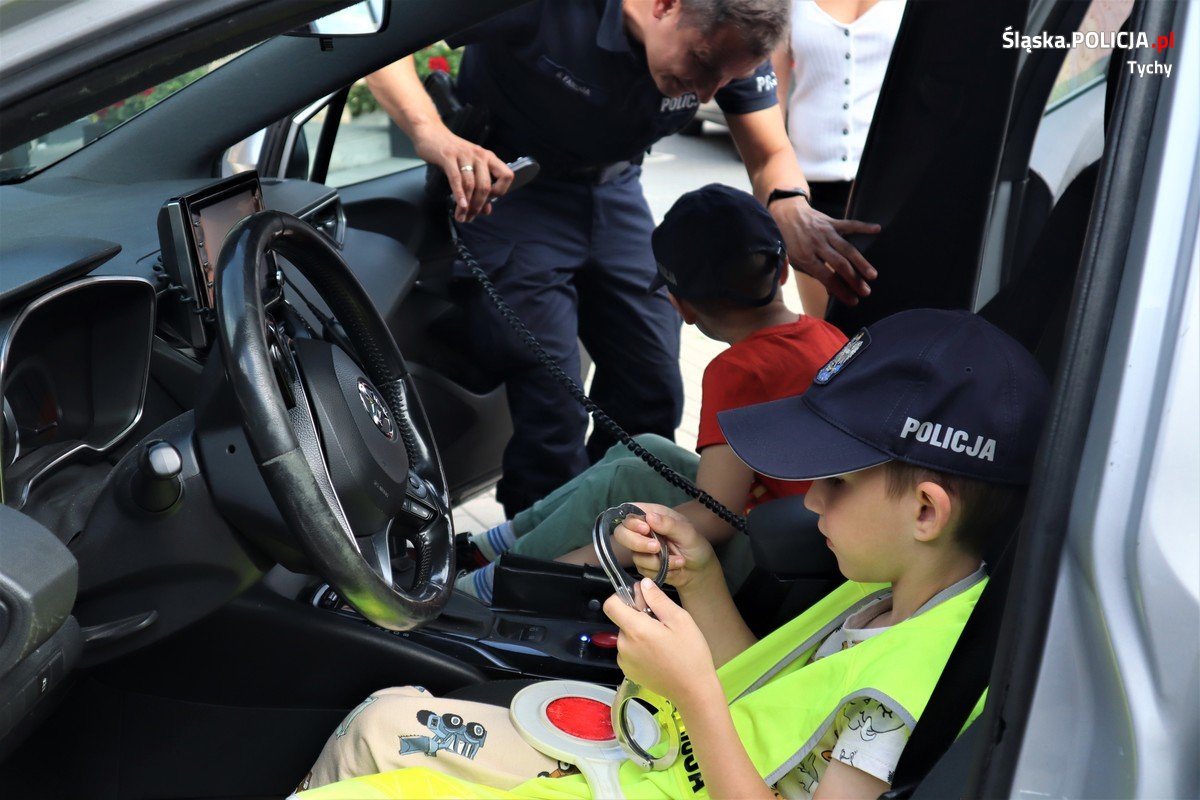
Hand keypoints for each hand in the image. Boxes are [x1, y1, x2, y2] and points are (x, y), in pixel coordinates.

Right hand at [412, 125, 513, 222]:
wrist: (432, 133)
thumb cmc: (451, 153)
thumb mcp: (468, 168)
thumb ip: (478, 188)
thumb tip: (486, 210)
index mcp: (488, 158)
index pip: (507, 176)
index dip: (500, 191)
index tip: (489, 201)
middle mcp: (480, 155)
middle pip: (486, 186)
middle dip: (478, 205)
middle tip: (470, 217)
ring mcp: (464, 155)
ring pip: (471, 185)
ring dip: (467, 205)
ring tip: (461, 216)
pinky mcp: (449, 156)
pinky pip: (456, 179)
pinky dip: (459, 195)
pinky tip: (460, 206)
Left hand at [603, 579, 718, 704]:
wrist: (693, 691)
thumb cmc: (690, 654)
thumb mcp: (680, 620)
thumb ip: (658, 600)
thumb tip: (643, 584)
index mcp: (635, 629)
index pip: (611, 605)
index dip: (622, 598)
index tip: (640, 601)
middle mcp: (624, 645)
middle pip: (621, 620)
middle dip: (638, 617)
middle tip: (662, 625)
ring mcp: (624, 661)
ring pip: (626, 636)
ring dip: (639, 634)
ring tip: (663, 643)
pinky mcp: (628, 672)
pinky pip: (628, 651)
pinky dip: (639, 649)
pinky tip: (658, 655)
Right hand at [612, 504, 716, 591]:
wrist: (699, 570)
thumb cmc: (695, 546)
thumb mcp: (688, 532)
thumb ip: (669, 524)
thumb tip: (650, 517)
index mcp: (653, 515)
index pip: (629, 512)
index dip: (631, 521)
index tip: (645, 529)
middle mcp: (643, 531)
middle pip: (621, 534)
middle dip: (637, 543)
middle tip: (656, 547)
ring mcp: (641, 549)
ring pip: (635, 555)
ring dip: (657, 561)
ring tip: (678, 560)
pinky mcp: (643, 566)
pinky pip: (643, 569)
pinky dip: (660, 570)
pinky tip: (674, 567)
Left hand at [771, 197, 880, 305]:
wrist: (785, 212)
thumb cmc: (788, 240)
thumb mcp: (792, 260)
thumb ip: (808, 274)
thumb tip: (828, 291)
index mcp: (805, 257)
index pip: (826, 277)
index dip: (840, 290)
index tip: (852, 301)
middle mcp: (817, 245)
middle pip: (839, 264)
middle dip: (854, 280)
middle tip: (866, 292)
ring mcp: (826, 232)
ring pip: (847, 248)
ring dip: (861, 262)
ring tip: (872, 275)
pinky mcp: (832, 222)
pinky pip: (850, 224)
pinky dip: (864, 227)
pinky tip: (877, 229)